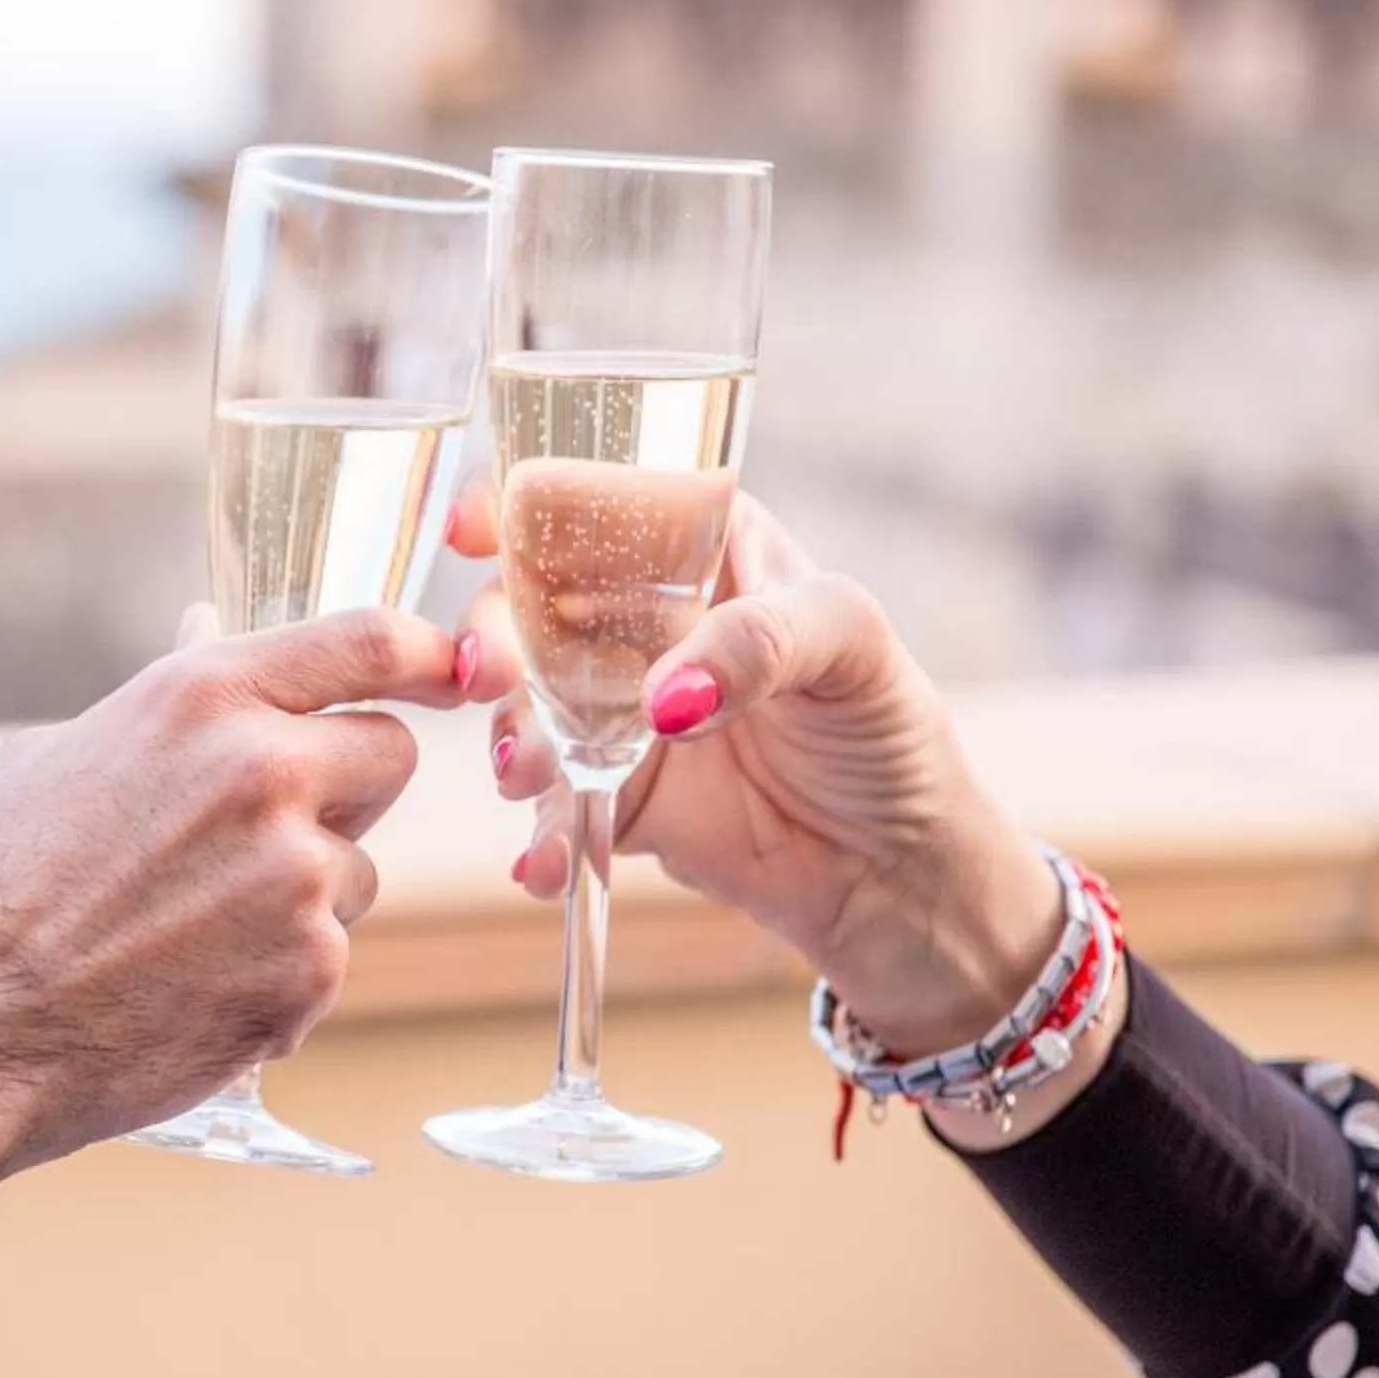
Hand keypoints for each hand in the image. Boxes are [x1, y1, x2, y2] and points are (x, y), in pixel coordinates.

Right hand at [0, 604, 462, 1229]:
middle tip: (275, 827)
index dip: (426, 649)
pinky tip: (195, 986)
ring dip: (306, 893)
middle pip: (392, 753)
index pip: (369, 640)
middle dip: (347, 786)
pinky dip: (281, 972)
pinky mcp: (312, 969)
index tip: (451, 667)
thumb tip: (211, 633)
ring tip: (195, 928)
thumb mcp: (59, 755)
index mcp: (203, 699)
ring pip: (359, 867)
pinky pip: (329, 953)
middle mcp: (264, 771)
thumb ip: (163, 700)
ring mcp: (297, 875)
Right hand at [451, 474, 1062, 1062]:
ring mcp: (618, 712)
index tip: (474, 528)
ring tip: (529, 778)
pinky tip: (544, 866)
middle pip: (529, 603)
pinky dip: (538, 838)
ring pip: (523, 705)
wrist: (904, 877)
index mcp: (699, 548)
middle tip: (493, 676)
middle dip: (492, 633)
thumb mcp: (850, 647)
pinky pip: (551, 810)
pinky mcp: (614, 798)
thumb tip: (663, 699)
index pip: (596, 500)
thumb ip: (757, 644)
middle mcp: (641, 622)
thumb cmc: (891, 731)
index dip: (522, 502)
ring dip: (509, 737)